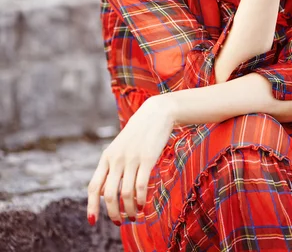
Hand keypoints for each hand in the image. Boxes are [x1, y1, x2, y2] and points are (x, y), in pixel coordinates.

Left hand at [87, 96, 174, 225]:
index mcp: (106, 157)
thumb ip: (109, 169)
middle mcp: (116, 159)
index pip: (93, 186)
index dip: (91, 206)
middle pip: (109, 195)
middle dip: (113, 213)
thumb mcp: (118, 148)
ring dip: (130, 210)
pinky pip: (141, 186)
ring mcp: (132, 158)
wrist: (156, 114)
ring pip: (126, 194)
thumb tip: (102, 194)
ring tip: (135, 215)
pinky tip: (143, 205)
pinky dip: (141, 199)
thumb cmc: (137, 134)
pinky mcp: (147, 158)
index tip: (92, 221)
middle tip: (120, 222)